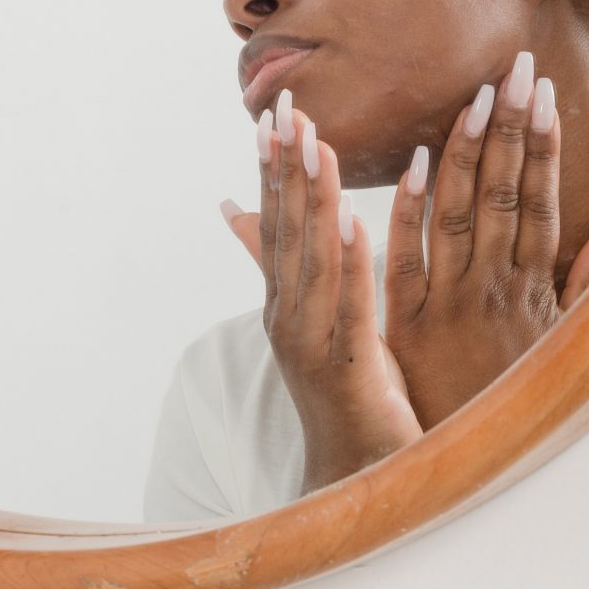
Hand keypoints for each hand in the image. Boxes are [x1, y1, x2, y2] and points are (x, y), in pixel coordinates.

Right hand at [251, 87, 423, 493]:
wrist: (355, 480)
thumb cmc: (347, 398)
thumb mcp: (315, 322)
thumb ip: (282, 267)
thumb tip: (234, 211)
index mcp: (285, 302)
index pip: (276, 223)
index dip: (273, 168)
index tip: (273, 114)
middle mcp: (288, 316)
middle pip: (285, 230)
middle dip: (286, 167)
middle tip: (287, 108)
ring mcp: (311, 342)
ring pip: (312, 257)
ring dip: (313, 198)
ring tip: (316, 145)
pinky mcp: (347, 366)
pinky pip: (348, 302)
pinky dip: (346, 260)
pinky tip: (349, 218)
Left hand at [375, 51, 588, 429]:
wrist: (466, 470)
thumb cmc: (514, 404)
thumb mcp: (562, 347)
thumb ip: (588, 285)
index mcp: (530, 289)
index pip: (538, 201)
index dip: (543, 146)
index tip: (544, 94)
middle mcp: (494, 288)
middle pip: (504, 194)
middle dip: (512, 128)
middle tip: (518, 66)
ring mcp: (450, 303)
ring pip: (460, 214)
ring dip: (467, 151)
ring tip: (478, 94)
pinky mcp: (408, 324)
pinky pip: (407, 258)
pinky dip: (411, 210)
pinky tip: (414, 164)